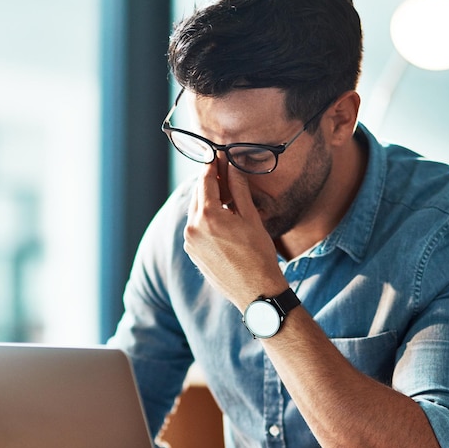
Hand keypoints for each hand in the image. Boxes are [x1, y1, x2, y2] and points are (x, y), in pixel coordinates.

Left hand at [184, 160, 285, 309]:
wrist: (256, 291)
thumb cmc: (259, 255)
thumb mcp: (250, 218)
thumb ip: (238, 189)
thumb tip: (232, 165)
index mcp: (207, 216)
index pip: (205, 181)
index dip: (212, 166)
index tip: (217, 155)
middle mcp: (193, 228)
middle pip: (198, 195)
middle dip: (209, 183)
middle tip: (223, 173)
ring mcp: (190, 243)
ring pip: (196, 212)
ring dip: (207, 202)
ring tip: (225, 197)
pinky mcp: (193, 254)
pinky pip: (196, 229)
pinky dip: (205, 220)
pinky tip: (221, 220)